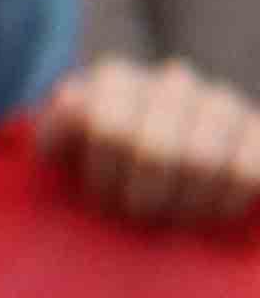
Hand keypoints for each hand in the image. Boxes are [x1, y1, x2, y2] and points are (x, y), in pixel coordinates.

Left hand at [40, 57, 259, 232]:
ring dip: (183, 205)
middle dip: (143, 197)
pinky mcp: (256, 128)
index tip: (100, 200)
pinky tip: (210, 214)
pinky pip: (248, 171)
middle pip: (155, 150)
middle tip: (139, 215)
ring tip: (171, 218)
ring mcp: (220, 102)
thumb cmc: (98, 160)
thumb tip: (73, 101)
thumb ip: (57, 127)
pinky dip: (226, 203)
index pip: (107, 127)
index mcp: (115, 79)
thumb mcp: (63, 145)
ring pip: (201, 162)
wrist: (153, 160)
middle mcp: (171, 82)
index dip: (103, 176)